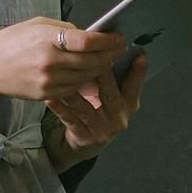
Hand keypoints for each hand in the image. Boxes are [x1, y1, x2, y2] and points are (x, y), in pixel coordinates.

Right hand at [0, 17, 124, 102]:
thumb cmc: (12, 41)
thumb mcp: (38, 24)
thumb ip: (65, 29)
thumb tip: (89, 35)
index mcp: (47, 39)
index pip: (87, 41)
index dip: (108, 41)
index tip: (119, 38)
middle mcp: (49, 61)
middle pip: (91, 61)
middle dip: (110, 55)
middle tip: (120, 49)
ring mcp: (48, 81)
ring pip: (86, 77)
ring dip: (101, 69)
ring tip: (109, 60)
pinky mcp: (46, 94)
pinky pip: (74, 88)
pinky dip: (86, 81)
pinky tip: (92, 73)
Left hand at [45, 51, 148, 170]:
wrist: (88, 141)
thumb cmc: (102, 111)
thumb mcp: (115, 98)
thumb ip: (118, 79)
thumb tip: (117, 51)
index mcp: (129, 105)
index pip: (134, 86)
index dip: (138, 72)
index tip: (140, 56)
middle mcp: (119, 118)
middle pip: (110, 94)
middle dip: (103, 76)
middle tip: (94, 59)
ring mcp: (102, 129)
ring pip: (86, 107)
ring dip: (74, 92)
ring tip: (64, 77)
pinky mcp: (84, 136)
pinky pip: (70, 120)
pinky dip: (60, 108)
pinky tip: (51, 99)